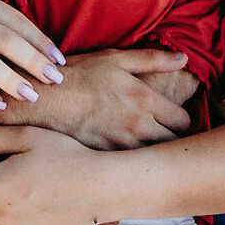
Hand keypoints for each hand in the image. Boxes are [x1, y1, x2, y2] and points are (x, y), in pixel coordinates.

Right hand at [7, 48, 193, 148]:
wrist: (39, 99)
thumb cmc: (75, 75)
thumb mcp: (113, 59)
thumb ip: (151, 58)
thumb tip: (184, 57)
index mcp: (144, 99)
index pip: (184, 121)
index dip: (179, 119)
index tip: (169, 118)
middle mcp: (138, 126)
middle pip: (175, 144)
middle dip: (171, 139)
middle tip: (160, 133)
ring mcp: (122, 146)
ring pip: (156, 159)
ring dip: (153, 153)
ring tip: (143, 145)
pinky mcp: (107, 160)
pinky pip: (132, 167)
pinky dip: (132, 163)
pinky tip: (123, 154)